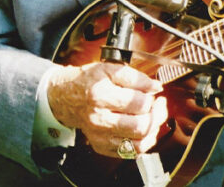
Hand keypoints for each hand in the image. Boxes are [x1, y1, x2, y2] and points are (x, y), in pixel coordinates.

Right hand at [47, 62, 168, 157]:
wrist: (66, 96)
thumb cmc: (89, 81)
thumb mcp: (110, 69)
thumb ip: (135, 77)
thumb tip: (156, 87)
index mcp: (100, 95)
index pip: (139, 103)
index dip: (152, 96)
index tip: (152, 92)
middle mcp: (99, 119)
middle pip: (141, 126)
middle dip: (157, 114)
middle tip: (157, 105)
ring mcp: (99, 136)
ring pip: (139, 143)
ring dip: (153, 130)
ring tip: (153, 117)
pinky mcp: (101, 146)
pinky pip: (130, 152)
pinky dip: (143, 142)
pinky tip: (142, 129)